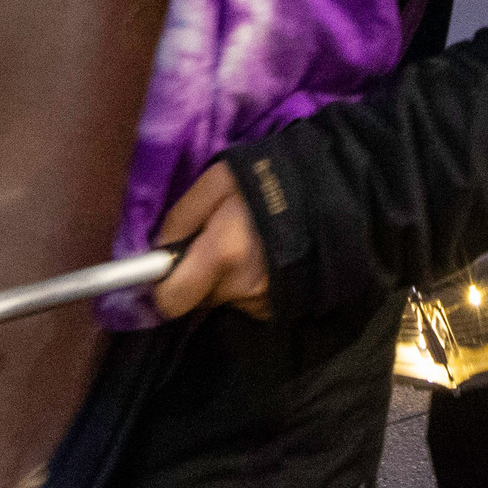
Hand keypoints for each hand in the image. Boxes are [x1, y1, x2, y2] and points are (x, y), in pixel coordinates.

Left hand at [154, 159, 271, 320]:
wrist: (330, 195)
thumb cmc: (267, 180)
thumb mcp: (216, 182)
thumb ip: (180, 218)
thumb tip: (158, 251)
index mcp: (223, 254)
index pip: (172, 300)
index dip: (162, 287)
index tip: (164, 268)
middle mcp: (242, 287)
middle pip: (197, 298)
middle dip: (197, 274)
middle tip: (214, 240)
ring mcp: (264, 302)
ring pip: (223, 297)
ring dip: (224, 277)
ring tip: (245, 243)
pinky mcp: (280, 307)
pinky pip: (245, 300)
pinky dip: (246, 282)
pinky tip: (261, 257)